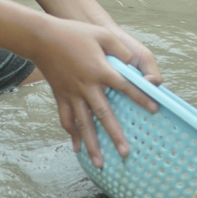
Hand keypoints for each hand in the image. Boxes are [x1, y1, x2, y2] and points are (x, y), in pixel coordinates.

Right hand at [32, 18, 162, 167]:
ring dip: (91, 144)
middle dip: (115, 135)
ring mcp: (72, 94)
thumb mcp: (102, 35)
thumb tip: (132, 65)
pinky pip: (66, 119)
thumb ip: (120, 50)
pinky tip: (76, 147)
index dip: (141, 98)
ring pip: (83, 124)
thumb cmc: (74, 33)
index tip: (155, 110)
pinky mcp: (61, 96)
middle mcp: (86, 86)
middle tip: (125, 153)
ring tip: (99, 163)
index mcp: (99, 70)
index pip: (125, 87)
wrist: (41, 38)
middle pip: (104, 115)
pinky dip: (71, 134)